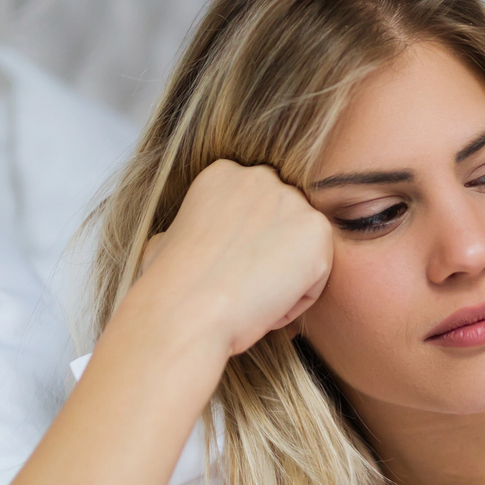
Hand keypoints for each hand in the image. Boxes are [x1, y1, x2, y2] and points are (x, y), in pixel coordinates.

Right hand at [132, 160, 332, 356]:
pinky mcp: (318, 232)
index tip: (225, 270)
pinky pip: (318, 276)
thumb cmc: (170, 286)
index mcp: (222, 173)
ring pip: (302, 251)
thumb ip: (192, 228)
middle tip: (243, 287)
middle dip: (270, 256)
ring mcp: (293, 202)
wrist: (188, 311)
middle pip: (283, 224)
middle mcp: (261, 177)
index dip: (243, 247)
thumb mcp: (166, 241)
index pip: (255, 210)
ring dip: (284, 280)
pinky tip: (266, 305)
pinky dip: (297, 299)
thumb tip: (182, 242)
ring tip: (250, 299)